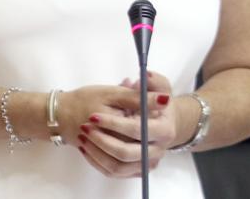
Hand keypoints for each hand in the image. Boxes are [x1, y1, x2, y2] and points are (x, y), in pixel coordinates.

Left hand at [77, 71, 195, 177]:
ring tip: (83, 137)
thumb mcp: (158, 88)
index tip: (94, 116)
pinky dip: (97, 161)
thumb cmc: (154, 103)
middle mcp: (158, 151)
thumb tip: (146, 76)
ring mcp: (147, 163)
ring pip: (118, 167)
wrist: (160, 122)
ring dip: (96, 153)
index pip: (137, 130)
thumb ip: (152, 82)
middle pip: (127, 153)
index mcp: (165, 130)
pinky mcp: (136, 170)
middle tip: (85, 128)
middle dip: (102, 141)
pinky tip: (86, 148)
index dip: (114, 124)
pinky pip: (113, 172)